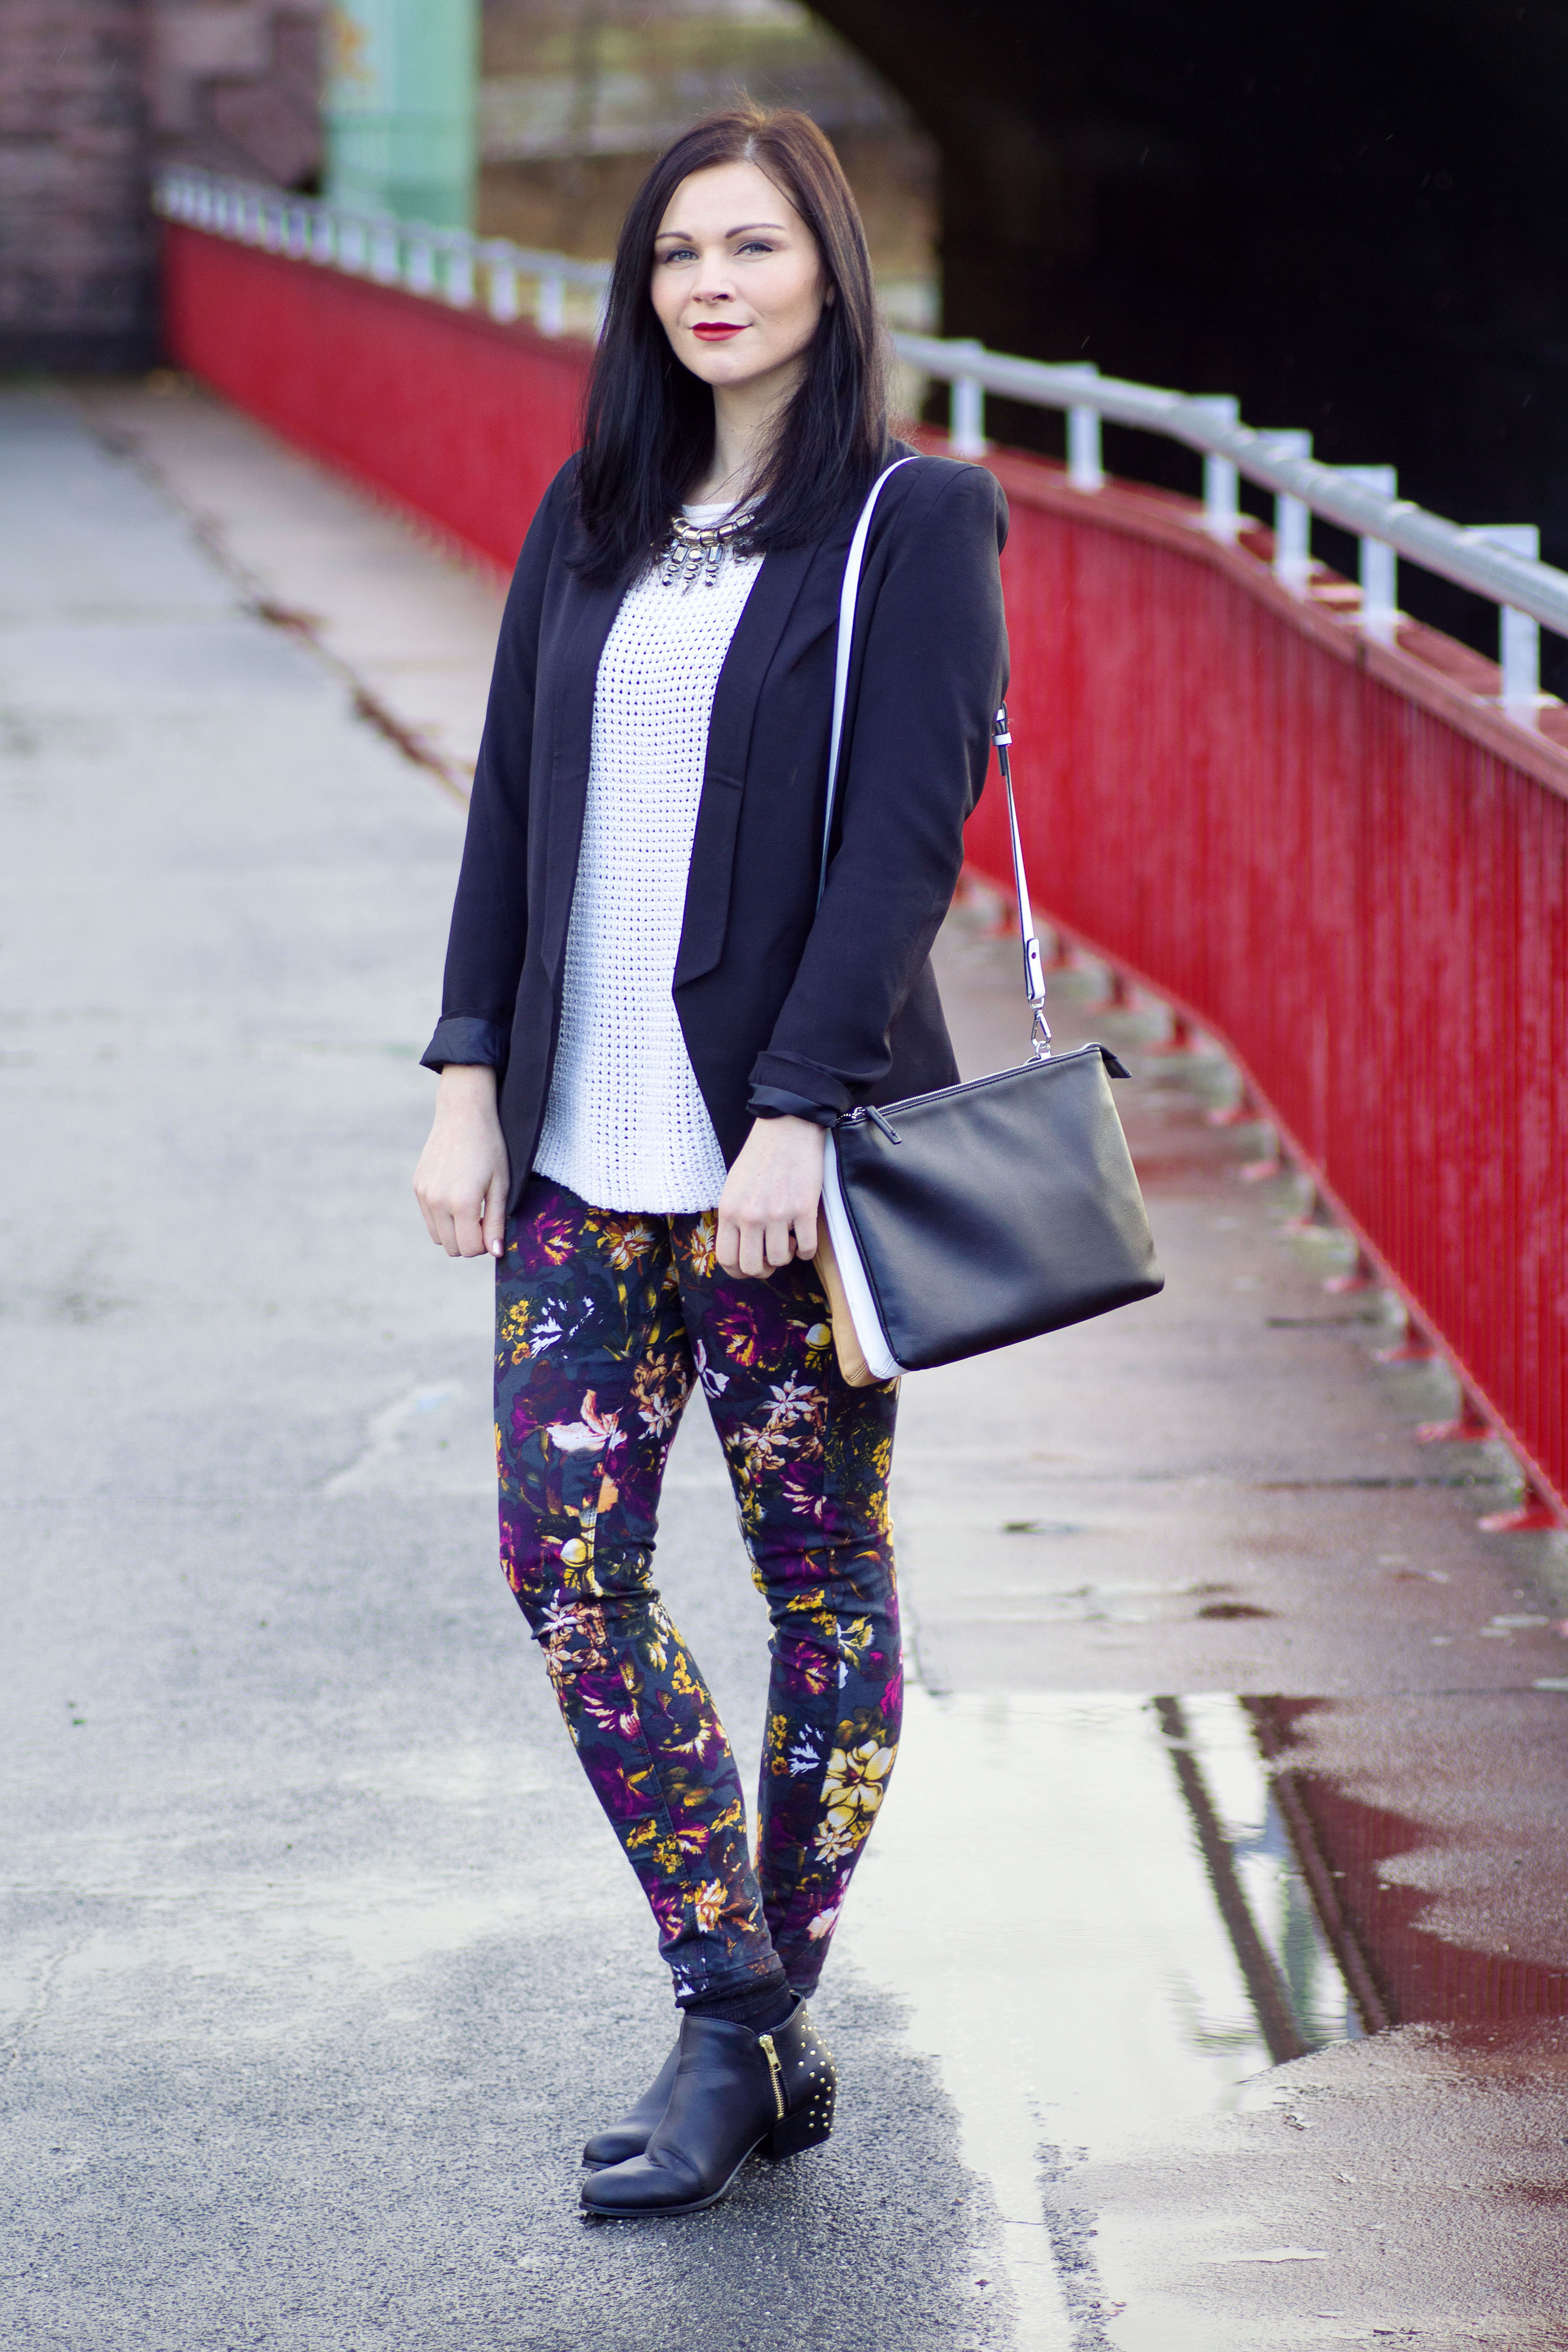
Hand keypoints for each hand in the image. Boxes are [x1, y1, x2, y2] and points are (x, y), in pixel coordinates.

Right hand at [413, 1064, 509, 1258]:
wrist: (463, 1114)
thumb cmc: (489, 1147)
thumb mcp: (501, 1185)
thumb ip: (496, 1222)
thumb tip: (495, 1252)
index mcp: (462, 1203)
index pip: (469, 1248)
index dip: (484, 1245)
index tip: (492, 1227)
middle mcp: (438, 1202)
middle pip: (452, 1248)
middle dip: (469, 1242)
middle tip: (483, 1220)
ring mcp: (424, 1195)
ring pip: (438, 1236)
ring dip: (455, 1232)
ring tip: (470, 1210)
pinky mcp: (418, 1186)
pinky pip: (429, 1218)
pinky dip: (443, 1218)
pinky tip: (456, 1196)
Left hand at [716, 1115, 824, 1278]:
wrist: (787, 1128)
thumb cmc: (760, 1155)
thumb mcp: (734, 1186)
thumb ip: (734, 1216)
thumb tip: (740, 1246)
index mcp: (729, 1210)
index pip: (726, 1259)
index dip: (739, 1272)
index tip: (751, 1267)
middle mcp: (750, 1216)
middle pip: (752, 1267)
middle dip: (764, 1269)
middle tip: (772, 1256)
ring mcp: (777, 1213)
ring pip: (780, 1260)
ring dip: (786, 1257)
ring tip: (788, 1240)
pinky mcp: (803, 1209)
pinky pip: (807, 1248)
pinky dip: (806, 1251)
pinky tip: (805, 1240)